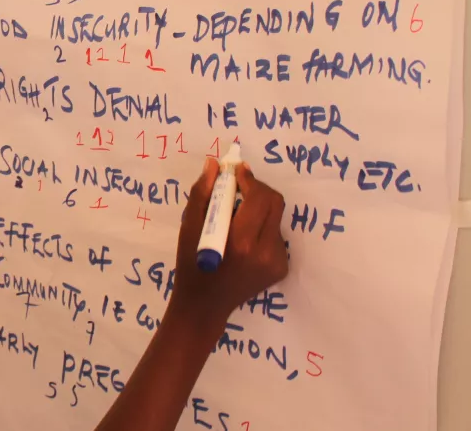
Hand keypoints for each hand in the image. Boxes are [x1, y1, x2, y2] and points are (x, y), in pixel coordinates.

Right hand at [171, 158, 288, 322]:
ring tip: (235, 218)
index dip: (250, 180)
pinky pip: (274, 235)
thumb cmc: (191, 266)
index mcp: (242, 241)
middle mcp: (265, 251)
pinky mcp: (281, 267)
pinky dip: (260, 228)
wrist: (204, 306)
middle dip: (257, 189)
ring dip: (258, 209)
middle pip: (275, 203)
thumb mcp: (189, 228)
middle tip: (238, 188)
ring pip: (275, 218)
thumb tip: (213, 165)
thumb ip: (201, 194)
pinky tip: (242, 239)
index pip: (260, 197)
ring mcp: (277, 261)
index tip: (236, 172)